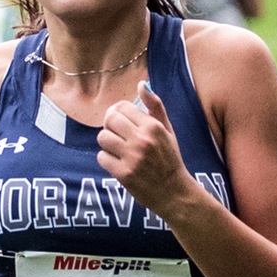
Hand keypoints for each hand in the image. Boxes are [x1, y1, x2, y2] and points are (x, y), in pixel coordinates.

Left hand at [97, 83, 195, 213]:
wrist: (174, 192)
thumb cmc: (170, 159)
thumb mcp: (167, 130)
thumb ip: (155, 106)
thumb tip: (141, 84)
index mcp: (153, 126)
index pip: (121, 107)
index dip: (117, 113)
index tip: (121, 122)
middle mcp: (142, 140)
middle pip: (109, 120)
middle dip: (110, 126)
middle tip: (117, 136)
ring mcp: (132, 157)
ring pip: (102, 138)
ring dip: (107, 144)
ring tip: (118, 150)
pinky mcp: (123, 174)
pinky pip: (101, 157)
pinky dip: (107, 160)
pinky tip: (118, 163)